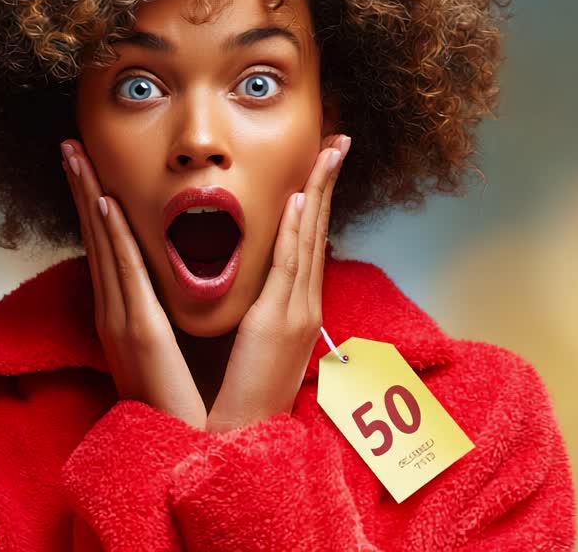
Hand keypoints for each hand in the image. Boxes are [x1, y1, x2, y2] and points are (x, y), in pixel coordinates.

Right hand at [60, 139, 207, 429]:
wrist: (188, 451)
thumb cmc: (190, 403)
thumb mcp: (177, 349)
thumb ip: (170, 316)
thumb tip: (182, 284)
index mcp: (128, 314)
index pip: (109, 247)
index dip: (97, 204)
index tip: (91, 167)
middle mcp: (117, 311)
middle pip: (97, 237)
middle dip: (82, 188)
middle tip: (70, 144)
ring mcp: (121, 320)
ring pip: (102, 246)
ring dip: (89, 197)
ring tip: (76, 157)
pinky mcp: (136, 331)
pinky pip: (123, 273)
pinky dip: (111, 236)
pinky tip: (104, 203)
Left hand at [205, 134, 350, 433]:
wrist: (241, 437)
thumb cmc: (239, 394)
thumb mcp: (250, 344)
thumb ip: (256, 311)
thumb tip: (254, 286)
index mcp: (294, 308)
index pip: (308, 242)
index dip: (315, 200)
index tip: (319, 164)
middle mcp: (303, 305)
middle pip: (318, 231)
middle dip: (326, 184)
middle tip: (337, 140)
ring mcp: (297, 313)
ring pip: (311, 239)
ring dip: (317, 192)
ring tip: (328, 151)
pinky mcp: (281, 323)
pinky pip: (291, 267)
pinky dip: (299, 231)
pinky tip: (300, 199)